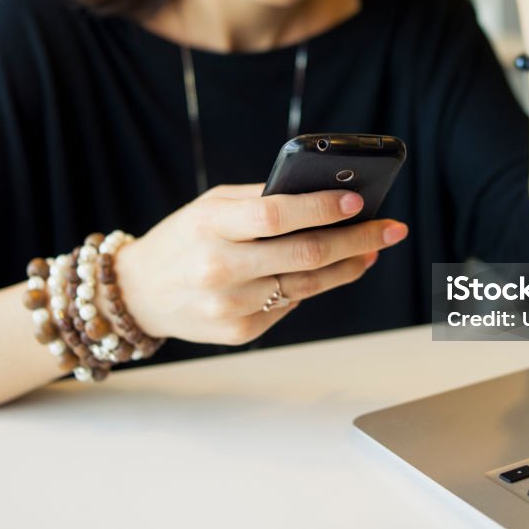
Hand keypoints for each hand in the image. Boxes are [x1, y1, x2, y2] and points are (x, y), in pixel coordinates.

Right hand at [112, 184, 408, 345]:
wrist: (138, 294)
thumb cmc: (183, 239)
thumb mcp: (210, 206)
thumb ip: (260, 199)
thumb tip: (325, 195)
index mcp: (210, 226)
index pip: (277, 215)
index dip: (322, 208)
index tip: (359, 200)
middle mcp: (220, 268)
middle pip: (305, 254)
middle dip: (357, 240)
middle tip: (391, 229)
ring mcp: (230, 306)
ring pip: (307, 285)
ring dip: (348, 267)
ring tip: (371, 250)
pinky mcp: (238, 333)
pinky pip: (289, 306)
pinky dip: (312, 286)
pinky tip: (328, 272)